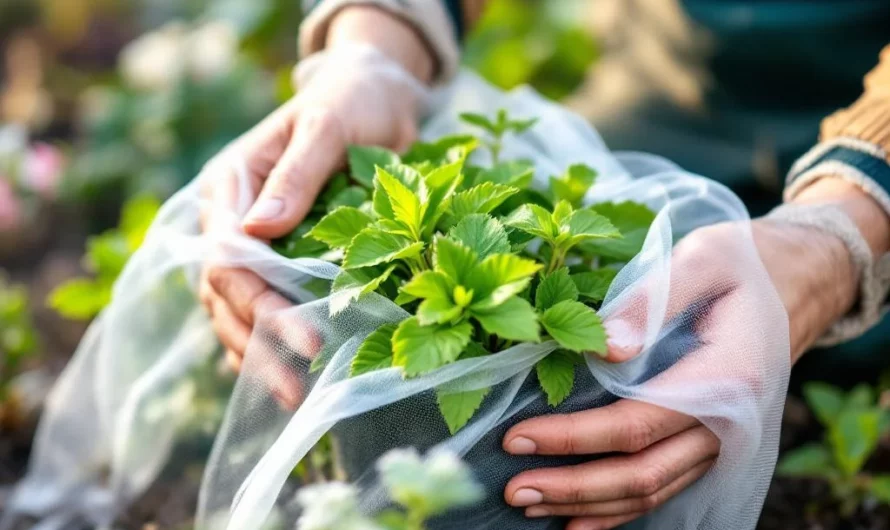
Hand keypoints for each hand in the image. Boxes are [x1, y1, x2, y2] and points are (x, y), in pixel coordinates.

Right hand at [198, 7, 433, 370]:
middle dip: (261, 341)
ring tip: (290, 398)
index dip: (262, 302)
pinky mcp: (278, 258)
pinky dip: (265, 341)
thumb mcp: (327, 125)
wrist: (371, 96)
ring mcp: (253, 243)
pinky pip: (257, 307)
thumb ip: (297, 174)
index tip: (308, 338)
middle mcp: (232, 219)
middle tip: (296, 388)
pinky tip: (279, 378)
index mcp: (231, 186)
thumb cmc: (349, 102)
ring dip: (257, 354)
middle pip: (227, 293)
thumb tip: (262, 229)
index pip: (228, 257)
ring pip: (235, 309)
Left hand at [502, 194, 870, 528]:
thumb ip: (652, 299)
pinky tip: (582, 518)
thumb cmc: (744, 263)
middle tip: (514, 490)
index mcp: (725, 380)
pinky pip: (665, 487)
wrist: (798, 282)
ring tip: (531, 503)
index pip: (635, 425)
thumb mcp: (703, 258)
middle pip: (641, 474)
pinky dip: (622, 508)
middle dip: (573, 487)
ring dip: (589, 505)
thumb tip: (600, 347)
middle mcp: (727, 424)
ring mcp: (720, 441)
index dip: (573, 438)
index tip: (518, 437)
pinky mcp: (710, 443)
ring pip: (651, 491)